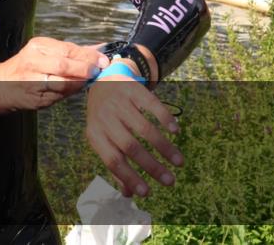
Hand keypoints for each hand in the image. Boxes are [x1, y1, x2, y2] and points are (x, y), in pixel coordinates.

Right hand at [0, 37, 108, 112]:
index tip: (103, 60)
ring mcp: (32, 81)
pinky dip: (71, 92)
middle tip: (99, 71)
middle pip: (63, 65)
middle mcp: (33, 62)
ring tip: (90, 80)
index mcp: (37, 47)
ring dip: (80, 82)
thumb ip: (71, 50)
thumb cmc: (28, 66)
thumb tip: (100, 49)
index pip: (67, 49)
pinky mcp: (36, 98)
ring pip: (62, 83)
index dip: (87, 55)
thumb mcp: (45, 51)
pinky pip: (59, 96)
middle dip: (85, 69)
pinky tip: (77, 89)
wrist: (0, 85)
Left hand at [85, 66, 182, 197]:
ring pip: (144, 129)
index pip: (112, 160)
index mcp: (94, 134)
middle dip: (152, 167)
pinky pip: (152, 105)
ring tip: (179, 162)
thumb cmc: (105, 118)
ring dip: (164, 148)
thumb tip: (129, 194)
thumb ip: (115, 164)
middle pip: (129, 146)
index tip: (147, 193)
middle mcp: (104, 117)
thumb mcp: (102, 138)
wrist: (102, 80)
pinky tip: (176, 132)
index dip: (129, 177)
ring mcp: (118, 101)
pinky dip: (165, 119)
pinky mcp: (132, 88)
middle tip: (170, 181)